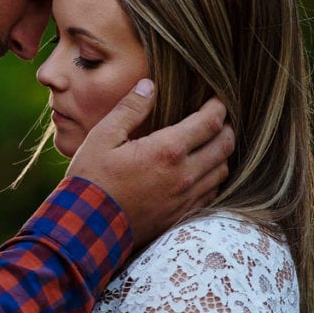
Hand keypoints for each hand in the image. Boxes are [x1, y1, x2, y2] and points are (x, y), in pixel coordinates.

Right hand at [66, 79, 233, 246]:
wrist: (87, 226)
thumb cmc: (91, 179)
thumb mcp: (102, 137)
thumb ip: (129, 110)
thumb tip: (148, 86)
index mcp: (166, 150)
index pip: (210, 122)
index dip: (218, 106)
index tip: (216, 98)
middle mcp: (184, 174)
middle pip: (224, 145)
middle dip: (226, 128)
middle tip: (218, 118)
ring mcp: (185, 198)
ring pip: (222, 170)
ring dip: (221, 153)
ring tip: (210, 143)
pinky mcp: (181, 215)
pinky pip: (211, 193)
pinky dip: (212, 178)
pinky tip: (200, 172)